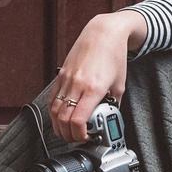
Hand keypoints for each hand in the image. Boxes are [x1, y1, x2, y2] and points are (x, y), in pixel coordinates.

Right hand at [49, 13, 135, 142]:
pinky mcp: (61, 74)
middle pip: (63, 119)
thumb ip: (113, 103)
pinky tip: (60, 117)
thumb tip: (109, 117)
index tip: (85, 138)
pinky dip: (54, 111)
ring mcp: (66, 79)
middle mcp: (77, 85)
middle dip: (68, 135)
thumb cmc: (114, 55)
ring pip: (54, 111)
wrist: (103, 33)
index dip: (79, 135)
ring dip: (58, 125)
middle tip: (76, 138)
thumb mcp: (120, 84)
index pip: (78, 120)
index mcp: (93, 89)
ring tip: (67, 131)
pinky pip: (52, 98)